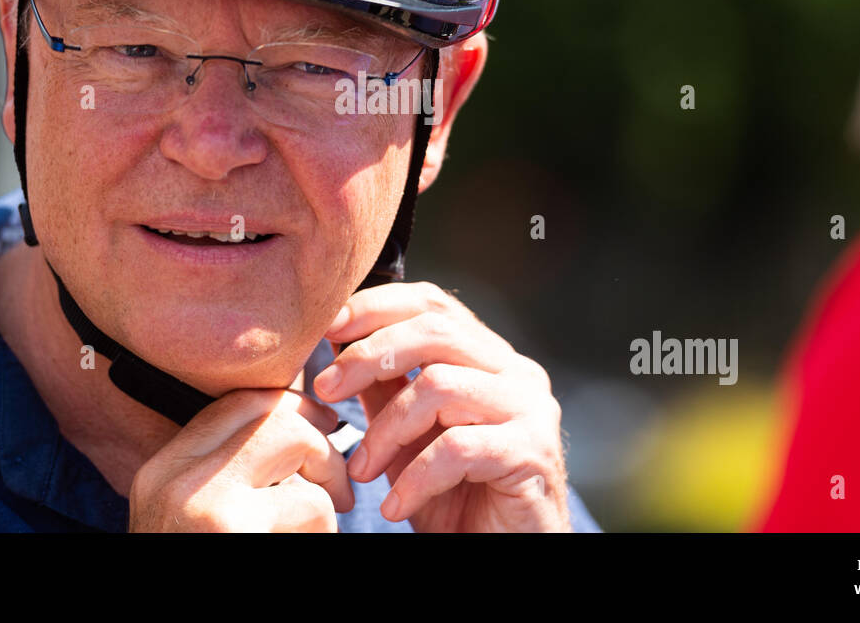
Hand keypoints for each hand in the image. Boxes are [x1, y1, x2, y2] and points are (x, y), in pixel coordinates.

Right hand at [127, 388, 354, 531]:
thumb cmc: (208, 584)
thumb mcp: (201, 518)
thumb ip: (232, 473)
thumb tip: (304, 419)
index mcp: (161, 471)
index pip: (237, 404)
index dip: (292, 408)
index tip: (323, 430)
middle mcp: (173, 478)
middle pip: (270, 413)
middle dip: (319, 440)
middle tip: (338, 488)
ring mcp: (200, 502)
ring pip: (297, 446)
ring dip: (325, 491)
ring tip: (319, 531)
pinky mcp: (232, 529)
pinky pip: (312, 506)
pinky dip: (326, 532)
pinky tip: (303, 553)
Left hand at [315, 282, 571, 532]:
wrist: (506, 555)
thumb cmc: (457, 496)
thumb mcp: (407, 436)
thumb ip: (387, 387)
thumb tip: (340, 339)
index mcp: (489, 357)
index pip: (435, 304)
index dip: (378, 307)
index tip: (329, 328)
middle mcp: (517, 372)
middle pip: (436, 331)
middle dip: (370, 355)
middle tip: (327, 388)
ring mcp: (530, 408)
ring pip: (441, 385)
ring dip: (387, 428)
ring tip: (363, 470)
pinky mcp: (532, 451)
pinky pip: (457, 447)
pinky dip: (416, 477)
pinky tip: (395, 505)